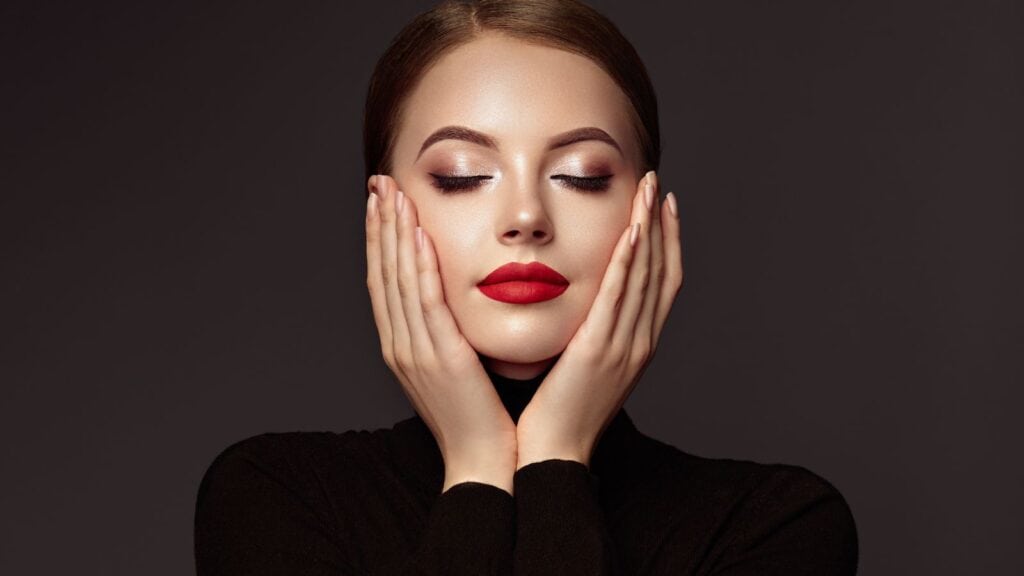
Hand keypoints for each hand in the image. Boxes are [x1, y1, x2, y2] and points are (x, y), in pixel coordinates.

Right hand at [366, 175, 517, 493]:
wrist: (483, 459)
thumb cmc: (477, 413)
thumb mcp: (455, 363)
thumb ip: (447, 328)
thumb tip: (452, 295)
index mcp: (401, 344)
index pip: (384, 279)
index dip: (379, 237)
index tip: (381, 201)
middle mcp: (399, 343)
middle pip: (382, 271)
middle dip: (379, 223)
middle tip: (379, 181)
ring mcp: (414, 351)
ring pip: (397, 280)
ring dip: (394, 233)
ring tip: (393, 193)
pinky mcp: (439, 357)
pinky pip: (425, 304)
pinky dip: (418, 266)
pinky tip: (418, 235)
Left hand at [516, 171, 682, 468]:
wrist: (551, 453)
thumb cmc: (559, 412)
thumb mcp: (582, 366)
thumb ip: (590, 332)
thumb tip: (583, 303)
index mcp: (637, 345)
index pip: (662, 283)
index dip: (667, 242)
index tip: (661, 206)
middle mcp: (640, 342)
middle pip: (660, 271)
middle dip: (661, 224)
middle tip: (655, 183)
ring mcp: (624, 347)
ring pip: (645, 277)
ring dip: (649, 230)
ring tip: (647, 190)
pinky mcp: (600, 352)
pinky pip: (619, 298)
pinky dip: (629, 262)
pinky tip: (631, 231)